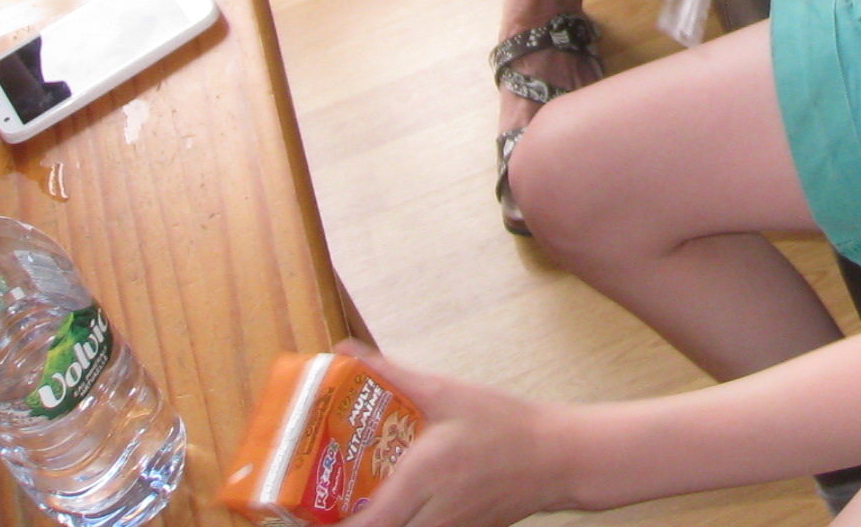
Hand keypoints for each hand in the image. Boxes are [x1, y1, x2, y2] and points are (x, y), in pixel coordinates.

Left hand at [330, 346, 580, 526]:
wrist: (559, 458)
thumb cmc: (504, 424)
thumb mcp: (448, 392)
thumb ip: (393, 373)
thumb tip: (346, 350)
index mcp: (422, 479)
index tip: (300, 512)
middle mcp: (431, 517)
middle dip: (345, 526)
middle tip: (320, 505)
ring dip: (374, 524)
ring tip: (351, 505)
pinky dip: (400, 524)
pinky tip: (394, 506)